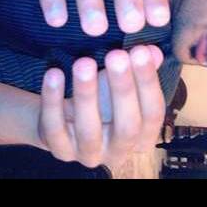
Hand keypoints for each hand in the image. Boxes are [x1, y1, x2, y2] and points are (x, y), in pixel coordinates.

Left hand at [36, 45, 164, 167]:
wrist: (64, 118)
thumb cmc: (102, 100)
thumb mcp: (120, 84)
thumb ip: (138, 69)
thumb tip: (152, 51)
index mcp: (142, 138)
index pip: (153, 114)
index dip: (148, 82)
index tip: (140, 51)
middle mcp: (118, 152)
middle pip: (127, 126)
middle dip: (122, 88)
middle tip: (116, 55)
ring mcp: (88, 154)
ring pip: (89, 130)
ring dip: (87, 94)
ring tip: (84, 62)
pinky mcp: (60, 150)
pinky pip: (55, 127)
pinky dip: (53, 100)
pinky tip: (54, 74)